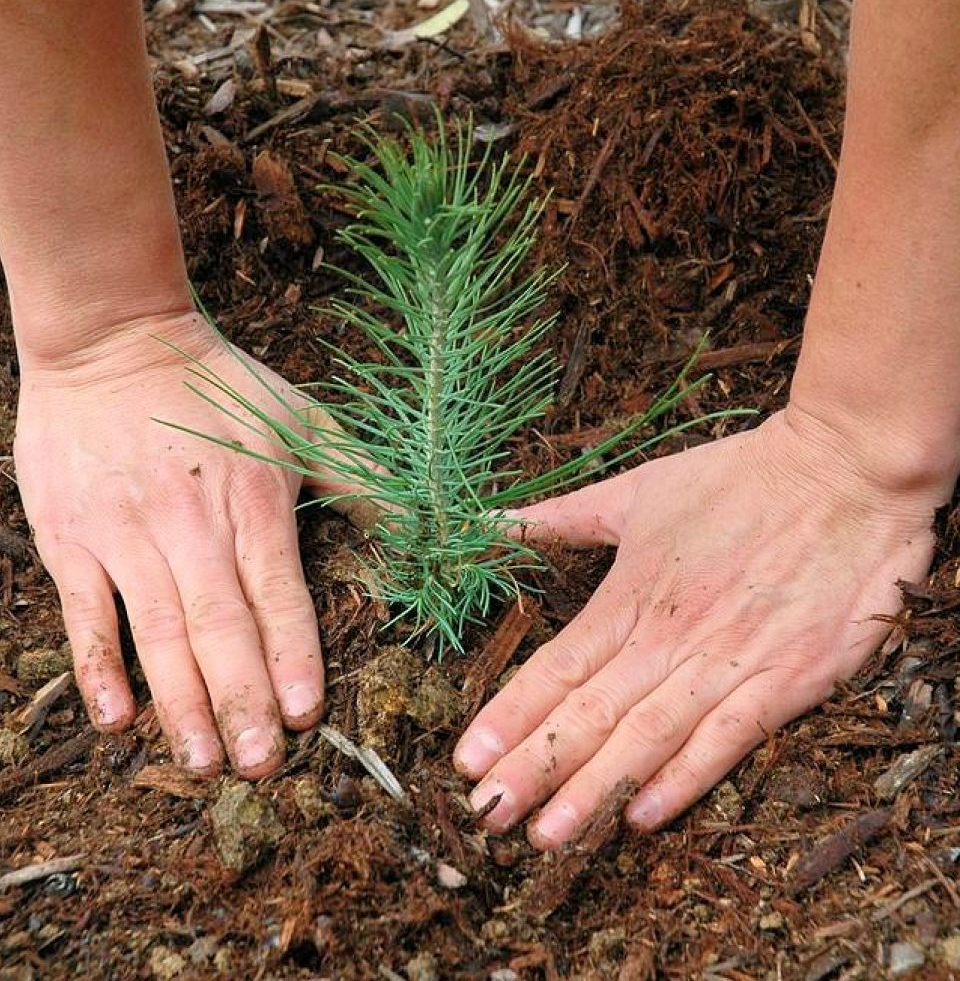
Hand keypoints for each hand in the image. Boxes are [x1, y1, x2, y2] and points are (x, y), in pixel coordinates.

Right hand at [14, 310, 333, 778]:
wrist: (113, 339)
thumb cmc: (218, 383)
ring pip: (156, 631)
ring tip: (203, 762)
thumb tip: (424, 524)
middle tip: (261, 766)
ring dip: (181, 700)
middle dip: (242, 700)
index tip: (306, 714)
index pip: (277, 592)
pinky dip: (98, 666)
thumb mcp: (301, 418)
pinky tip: (117, 719)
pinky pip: (84, 612)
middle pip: (220, 625)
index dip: (292, 655)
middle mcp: (190, 523)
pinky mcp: (73, 537)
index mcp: (252, 500)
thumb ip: (360, 476)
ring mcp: (126, 533)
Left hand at [454, 406, 944, 845]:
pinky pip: (727, 740)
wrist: (843, 472)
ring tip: (546, 835)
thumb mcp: (638, 491)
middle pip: (589, 714)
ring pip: (647, 737)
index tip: (466, 759)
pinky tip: (641, 817)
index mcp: (630, 595)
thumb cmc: (736, 479)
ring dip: (593, 790)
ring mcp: (727, 662)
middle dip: (533, 769)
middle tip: (486, 816)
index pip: (556, 668)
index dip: (509, 717)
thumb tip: (495, 521)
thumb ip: (563, 518)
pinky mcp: (786, 680)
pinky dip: (684, 780)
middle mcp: (669, 637)